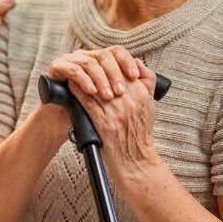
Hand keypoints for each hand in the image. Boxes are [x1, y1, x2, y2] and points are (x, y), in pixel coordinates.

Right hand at [46, 45, 149, 100]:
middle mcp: (86, 55)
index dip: (127, 62)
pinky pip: (72, 69)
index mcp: (100, 60)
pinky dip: (83, 80)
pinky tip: (91, 91)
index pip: (117, 52)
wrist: (65, 120)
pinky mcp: (57, 67)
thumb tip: (142, 71)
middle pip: (104, 55)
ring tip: (107, 96)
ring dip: (100, 79)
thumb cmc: (92, 110)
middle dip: (115, 73)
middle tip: (121, 91)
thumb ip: (130, 85)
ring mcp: (71, 60)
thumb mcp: (113, 99)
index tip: (135, 77)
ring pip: (89, 62)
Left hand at [48, 46, 160, 172]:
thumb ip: (146, 84)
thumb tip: (136, 65)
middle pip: (109, 75)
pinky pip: (88, 102)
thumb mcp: (150, 106)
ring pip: (96, 86)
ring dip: (83, 78)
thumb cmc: (141, 135)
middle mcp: (130, 101)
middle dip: (96, 67)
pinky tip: (72, 86)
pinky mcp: (104, 123)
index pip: (124, 69)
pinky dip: (79, 92)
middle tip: (85, 63)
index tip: (100, 60)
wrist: (136, 161)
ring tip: (75, 71)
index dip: (110, 63)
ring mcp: (116, 112)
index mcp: (141, 95)